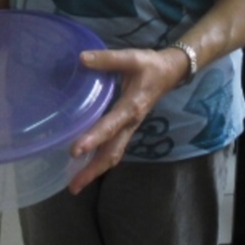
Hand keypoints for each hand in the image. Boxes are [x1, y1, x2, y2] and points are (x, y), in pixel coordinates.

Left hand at [67, 47, 184, 193]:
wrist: (171, 72)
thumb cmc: (151, 65)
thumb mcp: (132, 57)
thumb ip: (107, 59)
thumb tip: (82, 59)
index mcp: (131, 107)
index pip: (110, 126)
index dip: (93, 138)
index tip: (75, 151)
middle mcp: (131, 123)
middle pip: (112, 152)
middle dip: (93, 170)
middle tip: (74, 186)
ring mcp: (130, 128)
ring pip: (113, 154)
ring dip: (95, 169)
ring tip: (76, 184)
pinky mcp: (128, 127)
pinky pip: (114, 148)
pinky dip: (100, 159)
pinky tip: (85, 164)